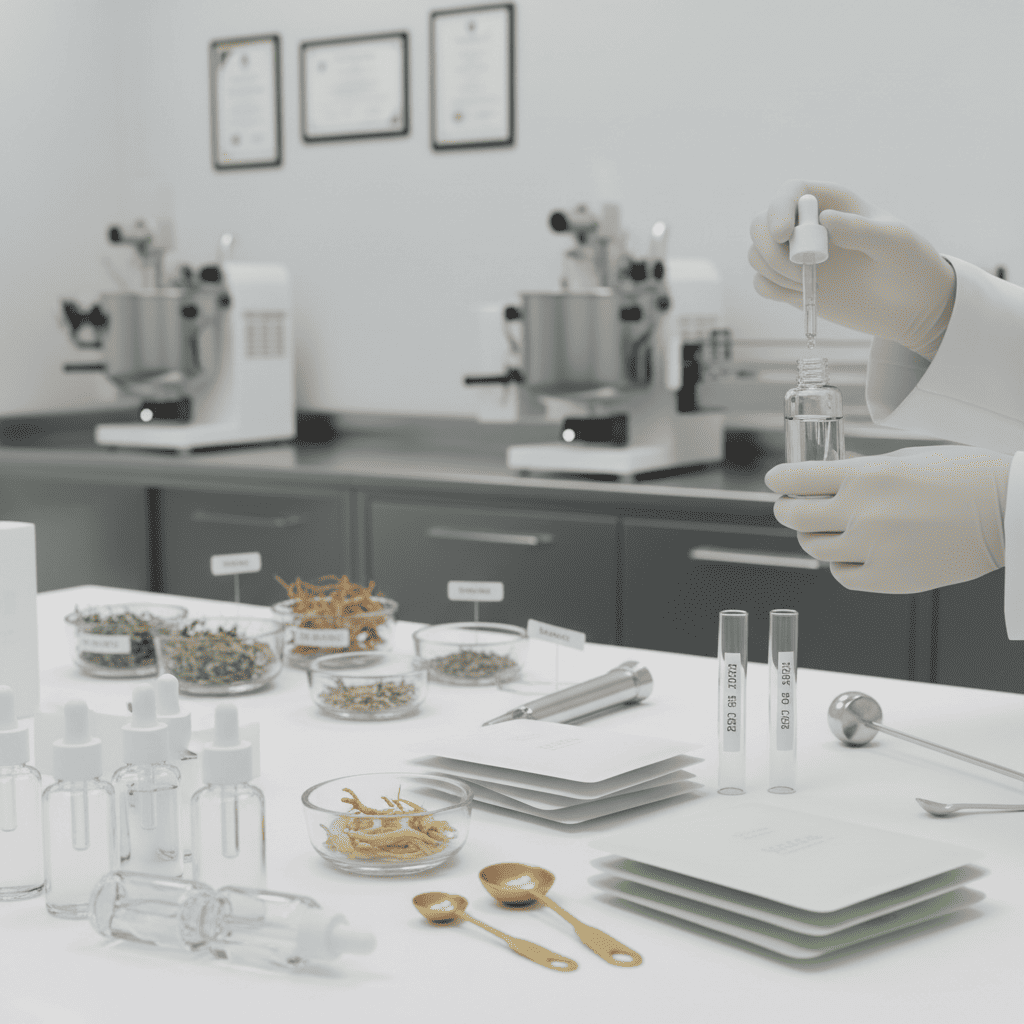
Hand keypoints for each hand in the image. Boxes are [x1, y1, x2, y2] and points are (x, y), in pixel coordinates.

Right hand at [749, 180, 955, 359]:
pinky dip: (772, 289)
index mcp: (832, 204)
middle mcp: (808, 228)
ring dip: (771, 270)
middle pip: (761, 223)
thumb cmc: (909, 266)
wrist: (911, 307)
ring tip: (806, 284)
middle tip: (797, 269)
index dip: (778, 208)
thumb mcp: (895, 243)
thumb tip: (824, 220)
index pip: (790, 192)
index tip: (784, 234)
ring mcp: (797, 258)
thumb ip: (861, 229)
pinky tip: (801, 295)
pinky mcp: (791, 286)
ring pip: (757, 254)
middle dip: (768, 247)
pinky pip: (761, 283)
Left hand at [764, 447, 1010, 592]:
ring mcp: (873, 549)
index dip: (779, 480)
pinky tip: (850, 553)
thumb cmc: (966, 477)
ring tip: (826, 529)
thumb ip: (861, 470)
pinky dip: (840, 564)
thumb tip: (827, 475)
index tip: (775, 481)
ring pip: (814, 548)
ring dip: (813, 537)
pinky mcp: (888, 579)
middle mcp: (862, 513)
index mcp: (865, 477)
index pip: (797, 479)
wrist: (1007, 513)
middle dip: (787, 509)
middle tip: (789, 507)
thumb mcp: (905, 458)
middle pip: (795, 517)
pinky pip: (842, 575)